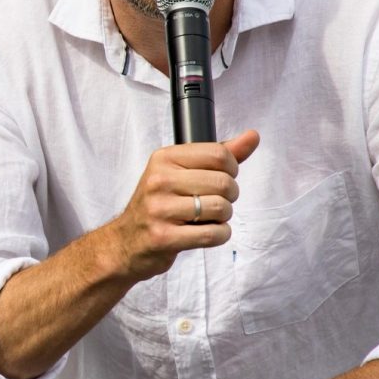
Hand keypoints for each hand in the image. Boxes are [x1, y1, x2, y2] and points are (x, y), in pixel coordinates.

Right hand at [109, 129, 259, 280]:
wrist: (126, 242)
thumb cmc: (160, 203)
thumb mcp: (181, 171)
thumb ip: (218, 154)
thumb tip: (253, 136)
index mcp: (164, 158)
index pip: (218, 154)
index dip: (231, 168)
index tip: (223, 177)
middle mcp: (159, 180)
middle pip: (223, 182)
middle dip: (230, 195)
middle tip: (217, 201)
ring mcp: (159, 209)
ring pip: (220, 208)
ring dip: (224, 217)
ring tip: (210, 217)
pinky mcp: (163, 237)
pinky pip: (212, 234)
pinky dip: (220, 235)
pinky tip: (208, 232)